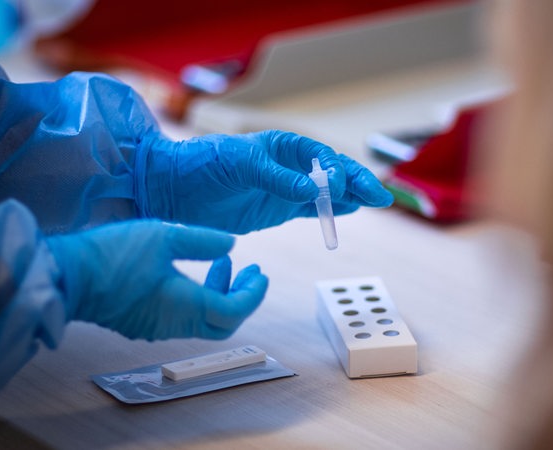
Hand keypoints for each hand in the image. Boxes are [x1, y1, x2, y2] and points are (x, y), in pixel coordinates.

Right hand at [46, 221, 266, 340]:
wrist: (65, 275)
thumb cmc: (113, 253)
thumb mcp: (164, 236)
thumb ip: (202, 241)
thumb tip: (232, 244)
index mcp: (185, 305)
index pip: (234, 311)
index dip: (253, 294)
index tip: (260, 273)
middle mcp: (174, 324)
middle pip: (223, 323)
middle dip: (243, 297)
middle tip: (251, 270)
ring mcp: (156, 328)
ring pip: (203, 321)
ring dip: (220, 295)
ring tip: (224, 263)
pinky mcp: (141, 324)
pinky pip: (183, 319)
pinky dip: (199, 298)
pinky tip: (191, 273)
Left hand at [140, 130, 393, 233]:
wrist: (173, 191)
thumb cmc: (203, 165)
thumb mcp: (240, 166)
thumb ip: (277, 179)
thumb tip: (314, 190)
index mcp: (281, 146)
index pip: (320, 156)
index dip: (338, 171)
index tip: (347, 187)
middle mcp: (289, 166)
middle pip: (332, 173)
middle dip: (357, 183)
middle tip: (380, 197)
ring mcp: (286, 189)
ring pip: (328, 192)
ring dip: (351, 197)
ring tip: (376, 201)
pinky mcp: (278, 210)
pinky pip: (312, 210)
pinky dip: (331, 212)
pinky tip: (350, 211)